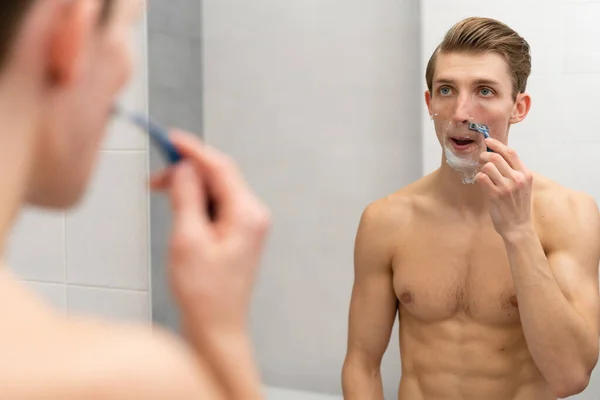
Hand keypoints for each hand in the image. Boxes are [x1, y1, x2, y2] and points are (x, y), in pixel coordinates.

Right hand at [150, 131, 270, 335]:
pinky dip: (195, 202)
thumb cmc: (204, 293)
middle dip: (187, 171)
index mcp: (247, 214)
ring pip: (216, 191)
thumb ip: (186, 198)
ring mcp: (247, 224)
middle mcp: (253, 215)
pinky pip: (216, 206)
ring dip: (189, 187)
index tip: (171, 139)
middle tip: (155, 177)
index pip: (221, 168)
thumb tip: (183, 168)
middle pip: (219, 177)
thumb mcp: (187, 240)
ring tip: (159, 192)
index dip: (194, 150)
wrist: (216, 326)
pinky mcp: (238, 233)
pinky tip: (178, 208)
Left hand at [475, 138, 533, 238]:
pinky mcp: (495, 195)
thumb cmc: (518, 205)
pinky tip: (480, 182)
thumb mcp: (523, 186)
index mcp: (525, 174)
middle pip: (496, 157)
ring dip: (481, 167)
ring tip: (482, 173)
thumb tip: (498, 155)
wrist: (518, 226)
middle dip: (485, 155)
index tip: (488, 141)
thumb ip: (513, 171)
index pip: (510, 152)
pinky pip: (481, 178)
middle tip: (480, 158)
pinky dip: (478, 177)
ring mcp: (506, 187)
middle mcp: (517, 179)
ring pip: (488, 166)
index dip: (497, 144)